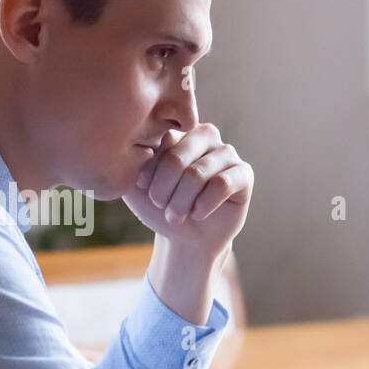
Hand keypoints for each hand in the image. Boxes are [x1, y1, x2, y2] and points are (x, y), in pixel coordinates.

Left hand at [121, 124, 252, 258]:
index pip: (160, 142)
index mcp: (178, 131)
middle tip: (160, 206)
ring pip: (198, 174)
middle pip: (178, 158)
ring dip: (181, 202)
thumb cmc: (160, 207)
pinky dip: (204, 205)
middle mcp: (205, 136)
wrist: (185, 236)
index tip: (143, 189)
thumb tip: (124, 150)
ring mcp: (227, 153)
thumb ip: (127, 166)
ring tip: (175, 216)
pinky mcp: (244, 173)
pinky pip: (222, 185)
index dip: (150, 171)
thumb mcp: (136, 187)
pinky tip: (197, 214)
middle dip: (164, 189)